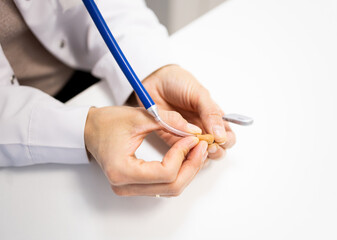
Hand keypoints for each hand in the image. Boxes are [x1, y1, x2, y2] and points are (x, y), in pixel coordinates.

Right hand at [84, 106, 208, 196]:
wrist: (90, 130)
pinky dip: (179, 171)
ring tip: (196, 148)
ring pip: (171, 189)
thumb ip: (170, 121)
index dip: (183, 155)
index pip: (165, 173)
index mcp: (121, 170)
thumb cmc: (108, 122)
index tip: (192, 138)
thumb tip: (195, 132)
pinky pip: (165, 185)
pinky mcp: (136, 186)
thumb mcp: (140, 115)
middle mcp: (125, 185)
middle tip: (201, 145)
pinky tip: (185, 155)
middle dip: (192, 165)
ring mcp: (131, 189)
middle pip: (172, 186)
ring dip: (188, 169)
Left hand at [141, 65, 235, 158]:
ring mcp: (189, 137)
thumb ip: (211, 113)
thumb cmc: (179, 83)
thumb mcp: (199, 94)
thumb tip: (221, 135)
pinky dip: (185, 155)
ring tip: (195, 145)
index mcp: (214, 118)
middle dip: (216, 150)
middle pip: (218, 150)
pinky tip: (184, 148)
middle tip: (207, 144)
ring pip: (202, 156)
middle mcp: (204, 129)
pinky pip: (183, 154)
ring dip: (202, 155)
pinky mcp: (173, 141)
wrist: (154, 82)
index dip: (226, 140)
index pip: (228, 136)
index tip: (218, 138)